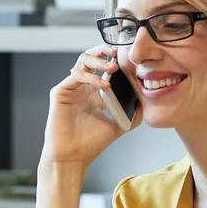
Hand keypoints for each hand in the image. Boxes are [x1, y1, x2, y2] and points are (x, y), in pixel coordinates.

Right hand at [42, 45, 141, 166]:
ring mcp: (71, 88)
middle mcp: (81, 86)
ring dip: (98, 60)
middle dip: (103, 50)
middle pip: (90, 57)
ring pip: (81, 61)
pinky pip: (75, 76)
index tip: (128, 57)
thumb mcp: (118, 126)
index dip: (113, 58)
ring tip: (112, 67)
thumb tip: (146, 103)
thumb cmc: (91, 143)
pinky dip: (91, 77)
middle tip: (118, 51)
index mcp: (93, 91)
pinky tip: (103, 86)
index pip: (102, 66)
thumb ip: (131, 114)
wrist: (73, 157)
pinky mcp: (60, 92)